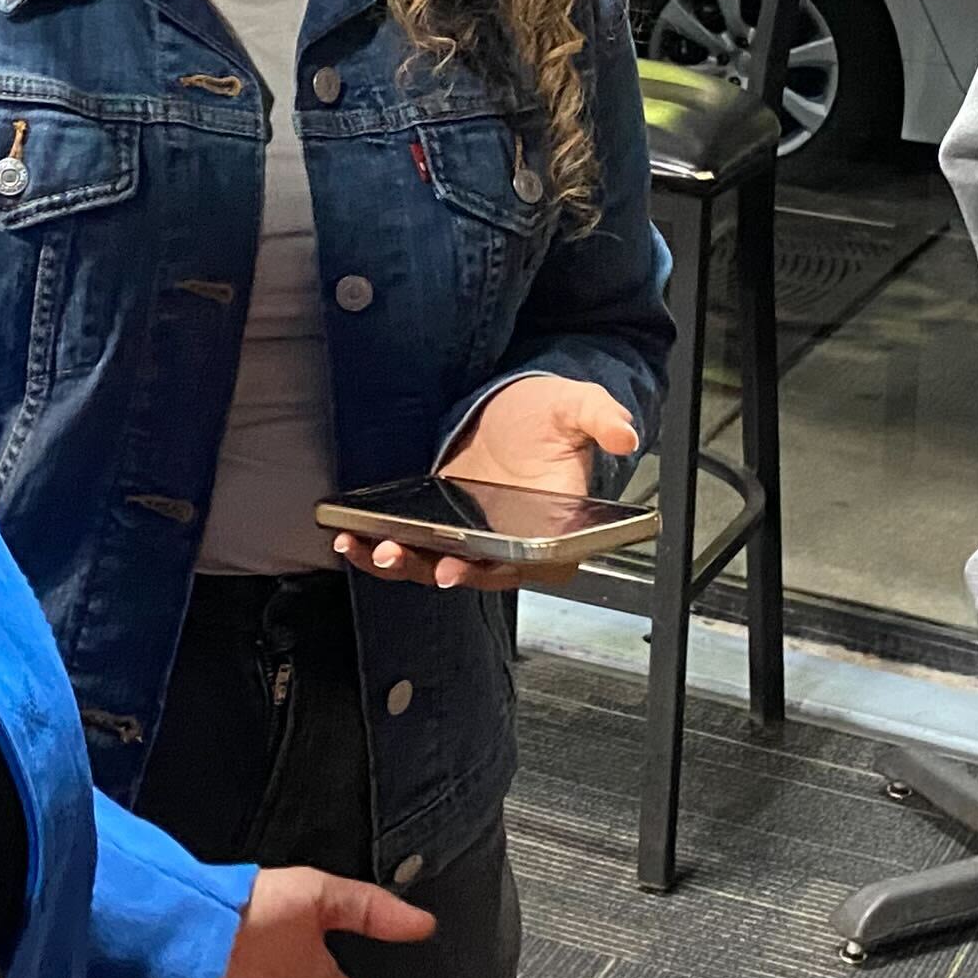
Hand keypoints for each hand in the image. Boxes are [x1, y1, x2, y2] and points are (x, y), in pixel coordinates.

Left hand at [334, 374, 639, 590]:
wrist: (517, 404)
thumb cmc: (550, 414)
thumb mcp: (576, 406)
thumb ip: (600, 417)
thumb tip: (624, 431)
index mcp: (552, 530)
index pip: (523, 565)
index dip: (489, 572)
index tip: (457, 567)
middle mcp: (513, 545)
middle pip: (471, 572)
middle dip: (431, 568)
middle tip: (396, 555)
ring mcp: (475, 540)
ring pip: (437, 566)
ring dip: (401, 564)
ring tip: (367, 549)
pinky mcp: (443, 529)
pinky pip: (415, 549)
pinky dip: (383, 549)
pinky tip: (352, 539)